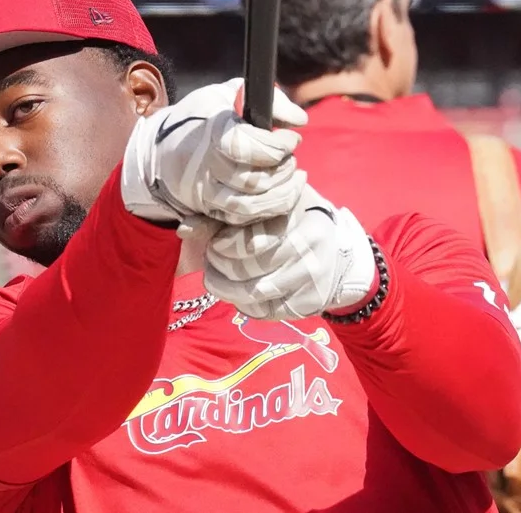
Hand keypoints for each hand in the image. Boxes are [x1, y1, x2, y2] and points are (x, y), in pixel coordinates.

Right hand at [121, 78, 307, 225]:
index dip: (276, 145)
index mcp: (210, 133)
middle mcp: (205, 167)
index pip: (246, 146)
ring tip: (293, 177)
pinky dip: (269, 211)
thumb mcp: (231, 93)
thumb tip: (300, 121)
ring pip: (249, 207)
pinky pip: (243, 221)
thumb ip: (271, 101)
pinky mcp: (209, 211)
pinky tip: (282, 194)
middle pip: (252, 181)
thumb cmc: (204, 115)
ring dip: (281, 195)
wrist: (164, 147)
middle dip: (282, 170)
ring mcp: (206, 193)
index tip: (291, 138)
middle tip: (291, 157)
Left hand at [201, 184, 377, 320]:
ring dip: (226, 289)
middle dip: (219, 268)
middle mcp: (313, 251)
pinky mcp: (310, 305)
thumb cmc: (290, 220)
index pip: (250, 241)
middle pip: (250, 270)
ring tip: (217, 278)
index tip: (214, 243)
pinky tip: (239, 292)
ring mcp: (314, 281)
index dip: (223, 245)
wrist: (337, 249)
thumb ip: (223, 215)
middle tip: (210, 261)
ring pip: (255, 294)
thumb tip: (184, 228)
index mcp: (301, 218)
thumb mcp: (263, 208)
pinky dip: (244, 305)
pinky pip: (266, 313)